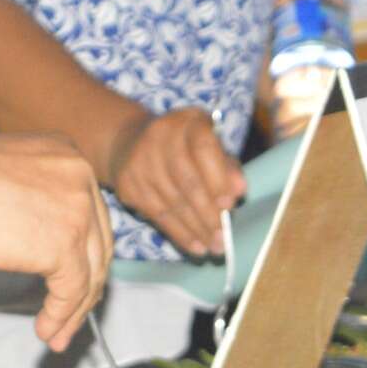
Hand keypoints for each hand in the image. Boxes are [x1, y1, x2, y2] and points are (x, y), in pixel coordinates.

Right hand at [0, 130, 111, 351]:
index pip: (90, 213)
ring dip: (74, 310)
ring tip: (57, 333)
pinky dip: (60, 316)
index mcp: (68, 156)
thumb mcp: (9, 175)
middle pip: (97, 244)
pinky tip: (46, 329)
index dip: (83, 251)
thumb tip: (37, 235)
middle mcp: (82, 177)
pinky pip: (71, 291)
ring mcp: (78, 211)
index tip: (73, 278)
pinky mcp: (64, 245)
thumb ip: (34, 197)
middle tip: (71, 312)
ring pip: (90, 272)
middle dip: (86, 285)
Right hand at [106, 108, 243, 257]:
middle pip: (187, 180)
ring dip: (197, 229)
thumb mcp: (209, 146)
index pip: (203, 147)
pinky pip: (158, 215)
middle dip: (208, 213)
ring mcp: (139, 160)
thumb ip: (227, 166)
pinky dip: (180, 234)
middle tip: (224, 237)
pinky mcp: (127, 183)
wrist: (129, 142)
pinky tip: (196, 246)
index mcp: (187, 120)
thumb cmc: (184, 147)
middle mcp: (160, 135)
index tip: (230, 203)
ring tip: (215, 247)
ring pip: (173, 202)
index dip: (217, 177)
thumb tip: (239, 191)